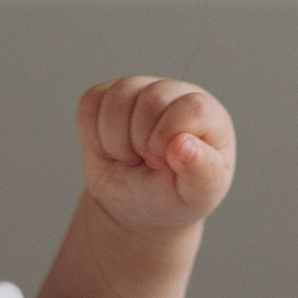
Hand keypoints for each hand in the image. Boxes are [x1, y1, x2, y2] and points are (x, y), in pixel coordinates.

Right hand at [74, 76, 236, 240]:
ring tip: (131, 158)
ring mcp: (138, 90)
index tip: (164, 163)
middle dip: (141, 143)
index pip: (193, 108)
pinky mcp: (105, 95)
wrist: (134, 207)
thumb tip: (185, 145)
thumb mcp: (197, 195)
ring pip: (116, 99)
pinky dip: (94, 137)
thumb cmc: (173, 197)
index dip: (171, 138)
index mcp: (208, 113)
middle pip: (151, 100)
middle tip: (148, 163)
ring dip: (117, 142)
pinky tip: (112, 148)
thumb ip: (202, 173)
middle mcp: (175, 93)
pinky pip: (89, 105)